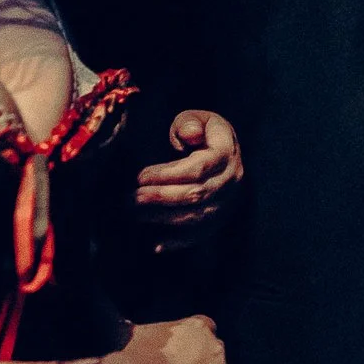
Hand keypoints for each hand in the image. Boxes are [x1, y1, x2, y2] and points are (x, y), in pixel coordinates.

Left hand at [136, 110, 243, 250]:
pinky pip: (201, 236)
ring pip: (197, 218)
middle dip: (160, 198)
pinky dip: (178, 243)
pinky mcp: (221, 219)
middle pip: (196, 195)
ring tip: (136, 213)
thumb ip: (189, 123)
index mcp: (226, 153)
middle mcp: (231, 181)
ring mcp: (228, 203)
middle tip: (132, 197)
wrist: (228, 152)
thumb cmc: (205, 133)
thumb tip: (189, 135)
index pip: (197, 168)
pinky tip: (155, 245)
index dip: (167, 174)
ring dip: (163, 218)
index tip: (140, 176)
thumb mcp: (199, 118)